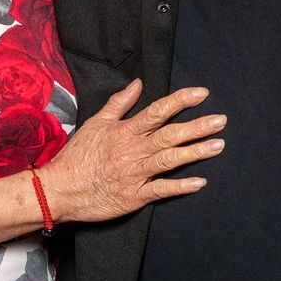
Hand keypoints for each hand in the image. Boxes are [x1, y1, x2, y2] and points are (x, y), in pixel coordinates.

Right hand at [41, 82, 224, 223]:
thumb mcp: (95, 124)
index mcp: (124, 131)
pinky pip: (162, 190)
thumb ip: (119, 104)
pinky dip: (181, 187)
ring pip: (170, 160)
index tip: (202, 93)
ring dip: (196, 153)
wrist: (59, 190)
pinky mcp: (134, 196)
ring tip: (218, 145)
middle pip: (170, 135)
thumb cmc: (76, 157)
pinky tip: (200, 182)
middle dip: (197, 127)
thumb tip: (138, 83)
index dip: (181, 101)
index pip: (157, 111)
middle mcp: (133, 150)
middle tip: (221, 120)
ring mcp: (135, 174)